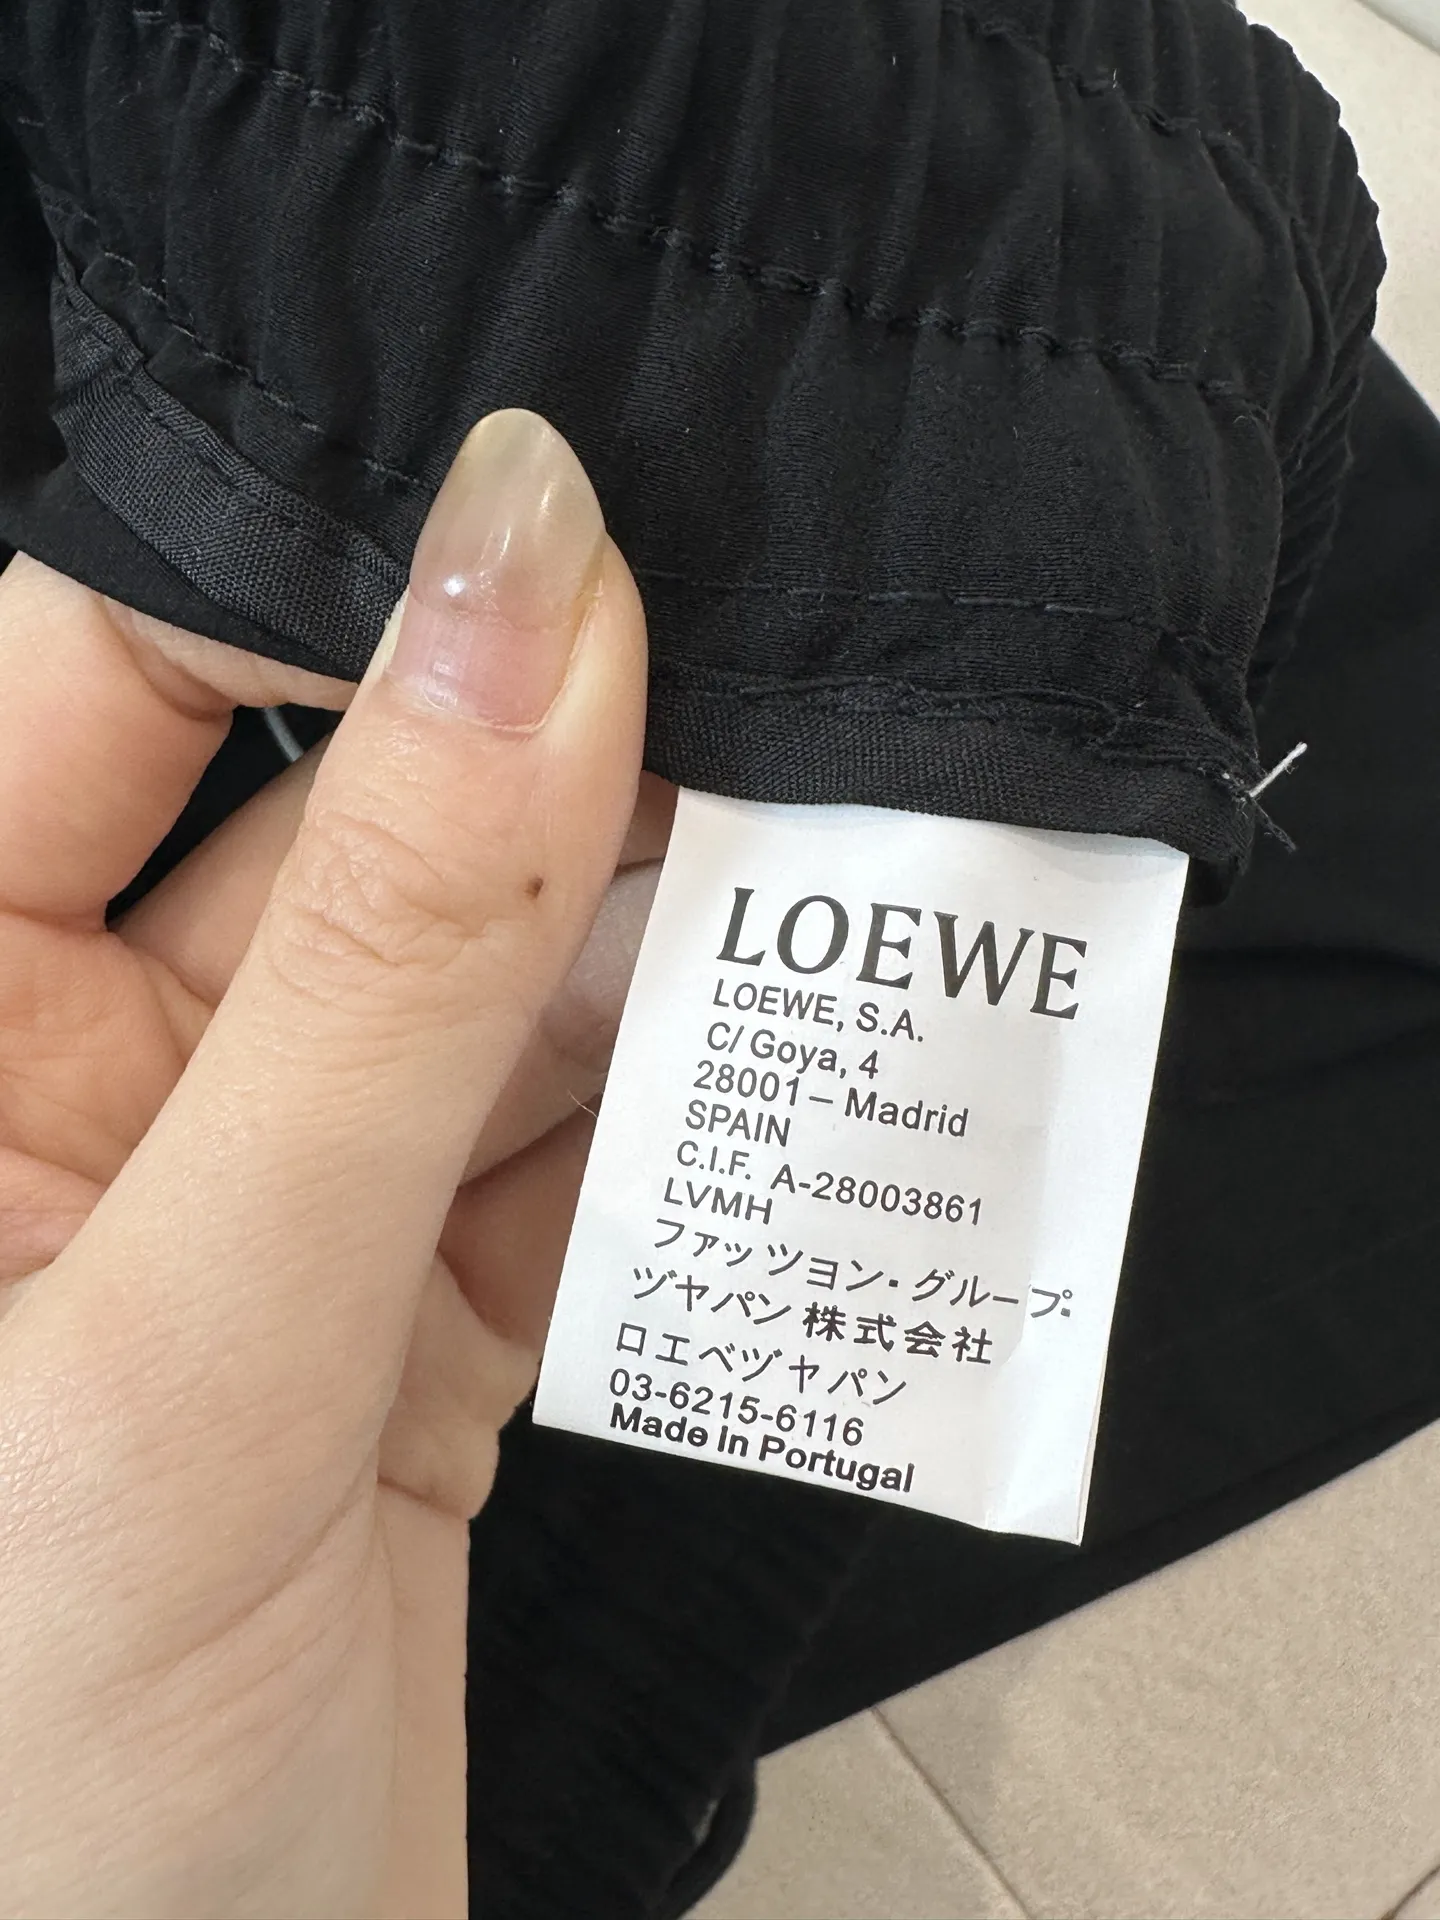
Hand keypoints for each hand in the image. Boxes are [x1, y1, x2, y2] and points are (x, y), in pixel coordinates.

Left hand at [0, 412, 652, 1917]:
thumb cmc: (22, 1832)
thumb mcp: (191, 1365)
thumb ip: (380, 978)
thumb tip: (521, 616)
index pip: (104, 675)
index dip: (327, 594)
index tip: (566, 566)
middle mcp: (64, 1096)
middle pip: (338, 828)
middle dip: (548, 791)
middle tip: (748, 732)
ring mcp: (247, 1213)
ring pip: (480, 993)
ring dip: (646, 969)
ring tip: (806, 915)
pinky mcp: (391, 1326)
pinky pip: (554, 1156)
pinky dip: (674, 1128)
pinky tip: (764, 1097)